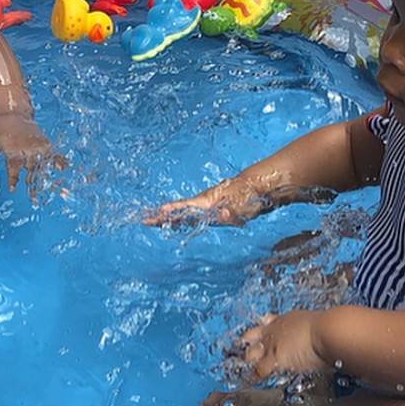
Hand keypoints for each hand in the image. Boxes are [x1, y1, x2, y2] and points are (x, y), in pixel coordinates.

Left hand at [0, 111, 57, 192]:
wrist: (12, 112)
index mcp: (12, 147)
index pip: (13, 166)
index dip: (13, 179)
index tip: (13, 189)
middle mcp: (25, 146)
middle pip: (30, 167)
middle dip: (30, 182)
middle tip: (32, 196)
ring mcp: (36, 143)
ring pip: (41, 163)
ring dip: (41, 177)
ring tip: (43, 188)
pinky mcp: (43, 142)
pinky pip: (50, 155)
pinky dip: (56, 163)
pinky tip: (61, 171)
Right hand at [143, 177, 263, 227]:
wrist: (259, 185)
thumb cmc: (250, 197)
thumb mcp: (243, 208)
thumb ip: (232, 213)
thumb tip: (223, 214)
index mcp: (207, 202)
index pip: (185, 207)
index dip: (171, 212)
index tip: (157, 213)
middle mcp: (203, 202)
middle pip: (179, 209)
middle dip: (162, 215)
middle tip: (145, 218)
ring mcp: (206, 204)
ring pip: (183, 211)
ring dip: (167, 216)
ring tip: (152, 218)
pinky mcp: (211, 208)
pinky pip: (191, 213)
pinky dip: (178, 216)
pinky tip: (172, 220)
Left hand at [233, 310, 324, 381]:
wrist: (329, 330)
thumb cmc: (331, 328)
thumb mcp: (321, 326)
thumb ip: (317, 335)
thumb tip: (328, 339)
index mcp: (286, 320)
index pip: (267, 323)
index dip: (259, 330)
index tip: (254, 334)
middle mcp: (274, 330)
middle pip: (249, 336)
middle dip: (241, 344)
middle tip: (232, 349)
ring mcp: (271, 344)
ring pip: (247, 354)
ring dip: (240, 362)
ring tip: (230, 369)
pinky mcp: (273, 359)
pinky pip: (256, 371)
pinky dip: (250, 378)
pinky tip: (244, 382)